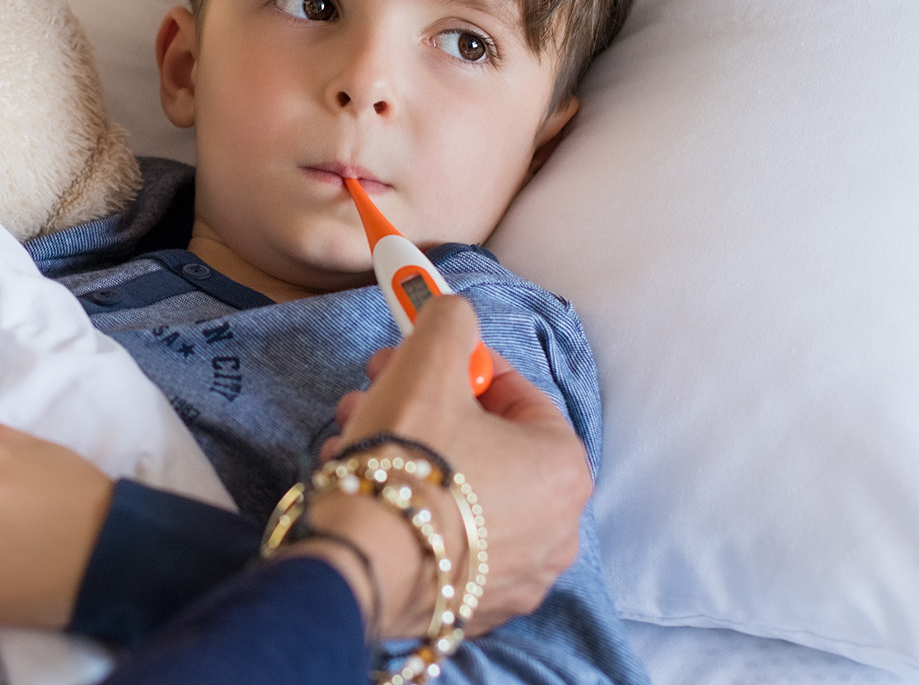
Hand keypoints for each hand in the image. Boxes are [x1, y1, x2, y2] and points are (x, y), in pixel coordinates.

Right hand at [309, 295, 591, 636]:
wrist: (361, 564)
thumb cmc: (408, 461)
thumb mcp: (429, 363)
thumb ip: (449, 322)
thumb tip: (453, 311)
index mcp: (564, 469)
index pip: (516, 394)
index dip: (460, 366)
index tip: (418, 356)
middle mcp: (557, 529)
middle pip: (485, 443)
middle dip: (424, 408)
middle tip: (375, 390)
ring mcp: (517, 575)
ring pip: (461, 491)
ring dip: (408, 454)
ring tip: (354, 439)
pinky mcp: (472, 606)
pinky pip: (446, 539)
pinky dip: (412, 509)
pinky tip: (366, 488)